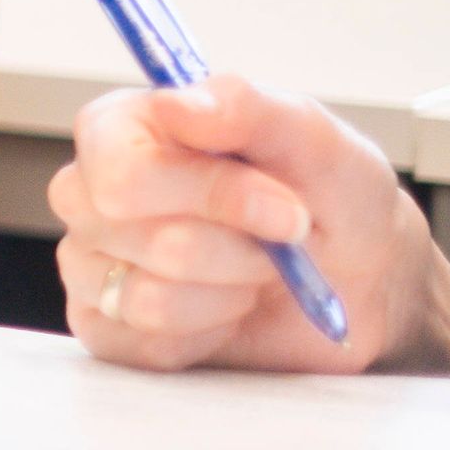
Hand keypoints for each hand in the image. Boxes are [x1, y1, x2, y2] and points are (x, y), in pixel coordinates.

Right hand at [49, 73, 448, 372]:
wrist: (359, 278)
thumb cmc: (329, 197)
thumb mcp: (315, 140)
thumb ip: (248, 108)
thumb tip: (176, 102)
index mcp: (122, 129)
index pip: (121, 168)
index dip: (207, 193)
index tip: (283, 205)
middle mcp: (90, 194)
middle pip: (138, 234)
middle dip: (233, 246)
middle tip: (279, 238)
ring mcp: (89, 265)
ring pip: (147, 297)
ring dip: (230, 291)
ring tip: (255, 272)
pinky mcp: (105, 328)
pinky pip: (147, 347)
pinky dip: (210, 332)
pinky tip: (228, 309)